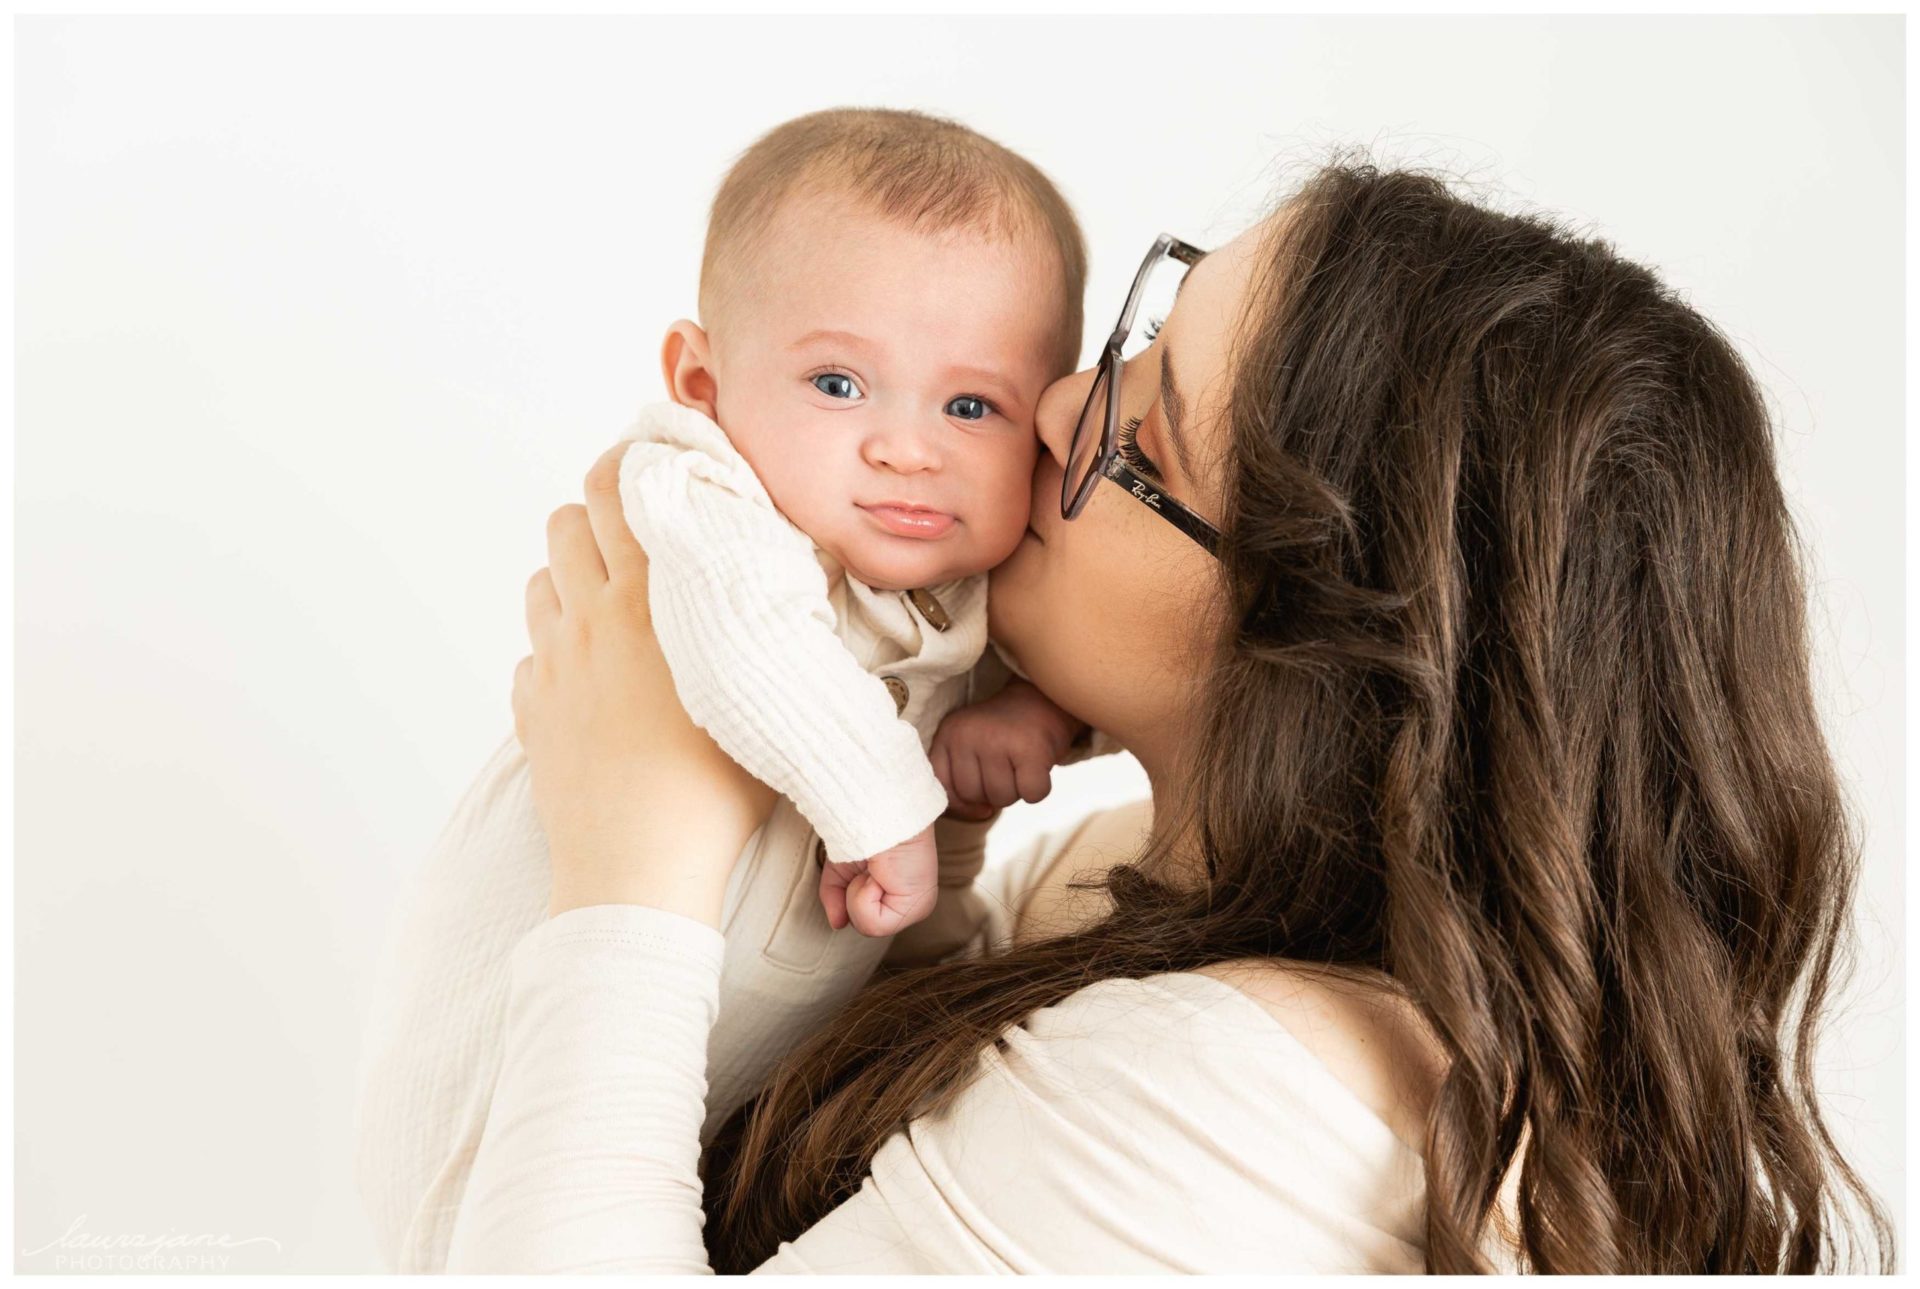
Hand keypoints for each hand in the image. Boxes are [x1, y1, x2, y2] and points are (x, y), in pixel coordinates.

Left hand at [513, 439, 774, 925]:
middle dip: (602, 514)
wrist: (639, 873)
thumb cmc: (719, 794)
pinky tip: (599, 679)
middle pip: (570, 519)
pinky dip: (560, 647)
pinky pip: (534, 651)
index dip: (632, 465)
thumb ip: (768, 625)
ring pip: (544, 578)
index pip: (618, 488)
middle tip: (645, 537)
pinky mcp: (533, 710)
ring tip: (623, 607)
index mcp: (650, 602)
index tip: (659, 467)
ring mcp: (555, 664)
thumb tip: (789, 580)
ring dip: (577, 576)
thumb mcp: (765, 694)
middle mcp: (592, 620)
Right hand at [817, 823, 938, 936]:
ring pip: (868, 926)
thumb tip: (837, 924)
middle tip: (868, 868)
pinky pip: (874, 924)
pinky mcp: (916, 908)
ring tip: (874, 870)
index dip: (851, 895)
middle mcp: (912, 903)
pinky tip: (878, 875)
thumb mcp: (842, 870)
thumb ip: (836, 898)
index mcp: (899, 894)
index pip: (865, 916)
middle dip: (854, 895)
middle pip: (865, 924)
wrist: (878, 813)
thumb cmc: (862, 833)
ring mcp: (917, 908)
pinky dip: (863, 897)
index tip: (863, 868)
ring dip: (859, 895)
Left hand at [928, 679, 1086, 819]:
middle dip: (992, 792)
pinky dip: (1038, 789)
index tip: (980, 791)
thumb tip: (978, 812)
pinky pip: (1031, 794)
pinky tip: (1037, 767)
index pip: (944, 788)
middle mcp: (968, 735)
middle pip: (973, 796)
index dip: (963, 801)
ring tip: (1020, 764)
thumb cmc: (1004, 732)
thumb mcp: (969, 745)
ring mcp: (998, 741)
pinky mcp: (1030, 750)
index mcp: (949, 734)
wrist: (1042, 698)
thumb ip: (959, 778)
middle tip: (1006, 768)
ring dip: (1016, 790)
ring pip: (1001, 798)